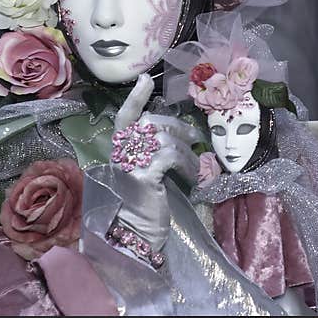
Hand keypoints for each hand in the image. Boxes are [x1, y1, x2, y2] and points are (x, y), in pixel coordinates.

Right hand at [109, 74, 202, 250]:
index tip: (144, 79)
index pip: (125, 117)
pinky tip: (195, 177)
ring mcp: (129, 166)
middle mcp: (120, 154)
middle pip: (151, 124)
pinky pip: (170, 157)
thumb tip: (181, 134)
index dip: (135, 98)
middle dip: (178, 127)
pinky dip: (188, 164)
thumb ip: (153, 152)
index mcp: (119, 151)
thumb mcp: (149, 173)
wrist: (134, 237)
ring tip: (198, 168)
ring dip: (188, 152)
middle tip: (196, 138)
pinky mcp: (142, 179)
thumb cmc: (144, 206)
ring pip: (165, 140)